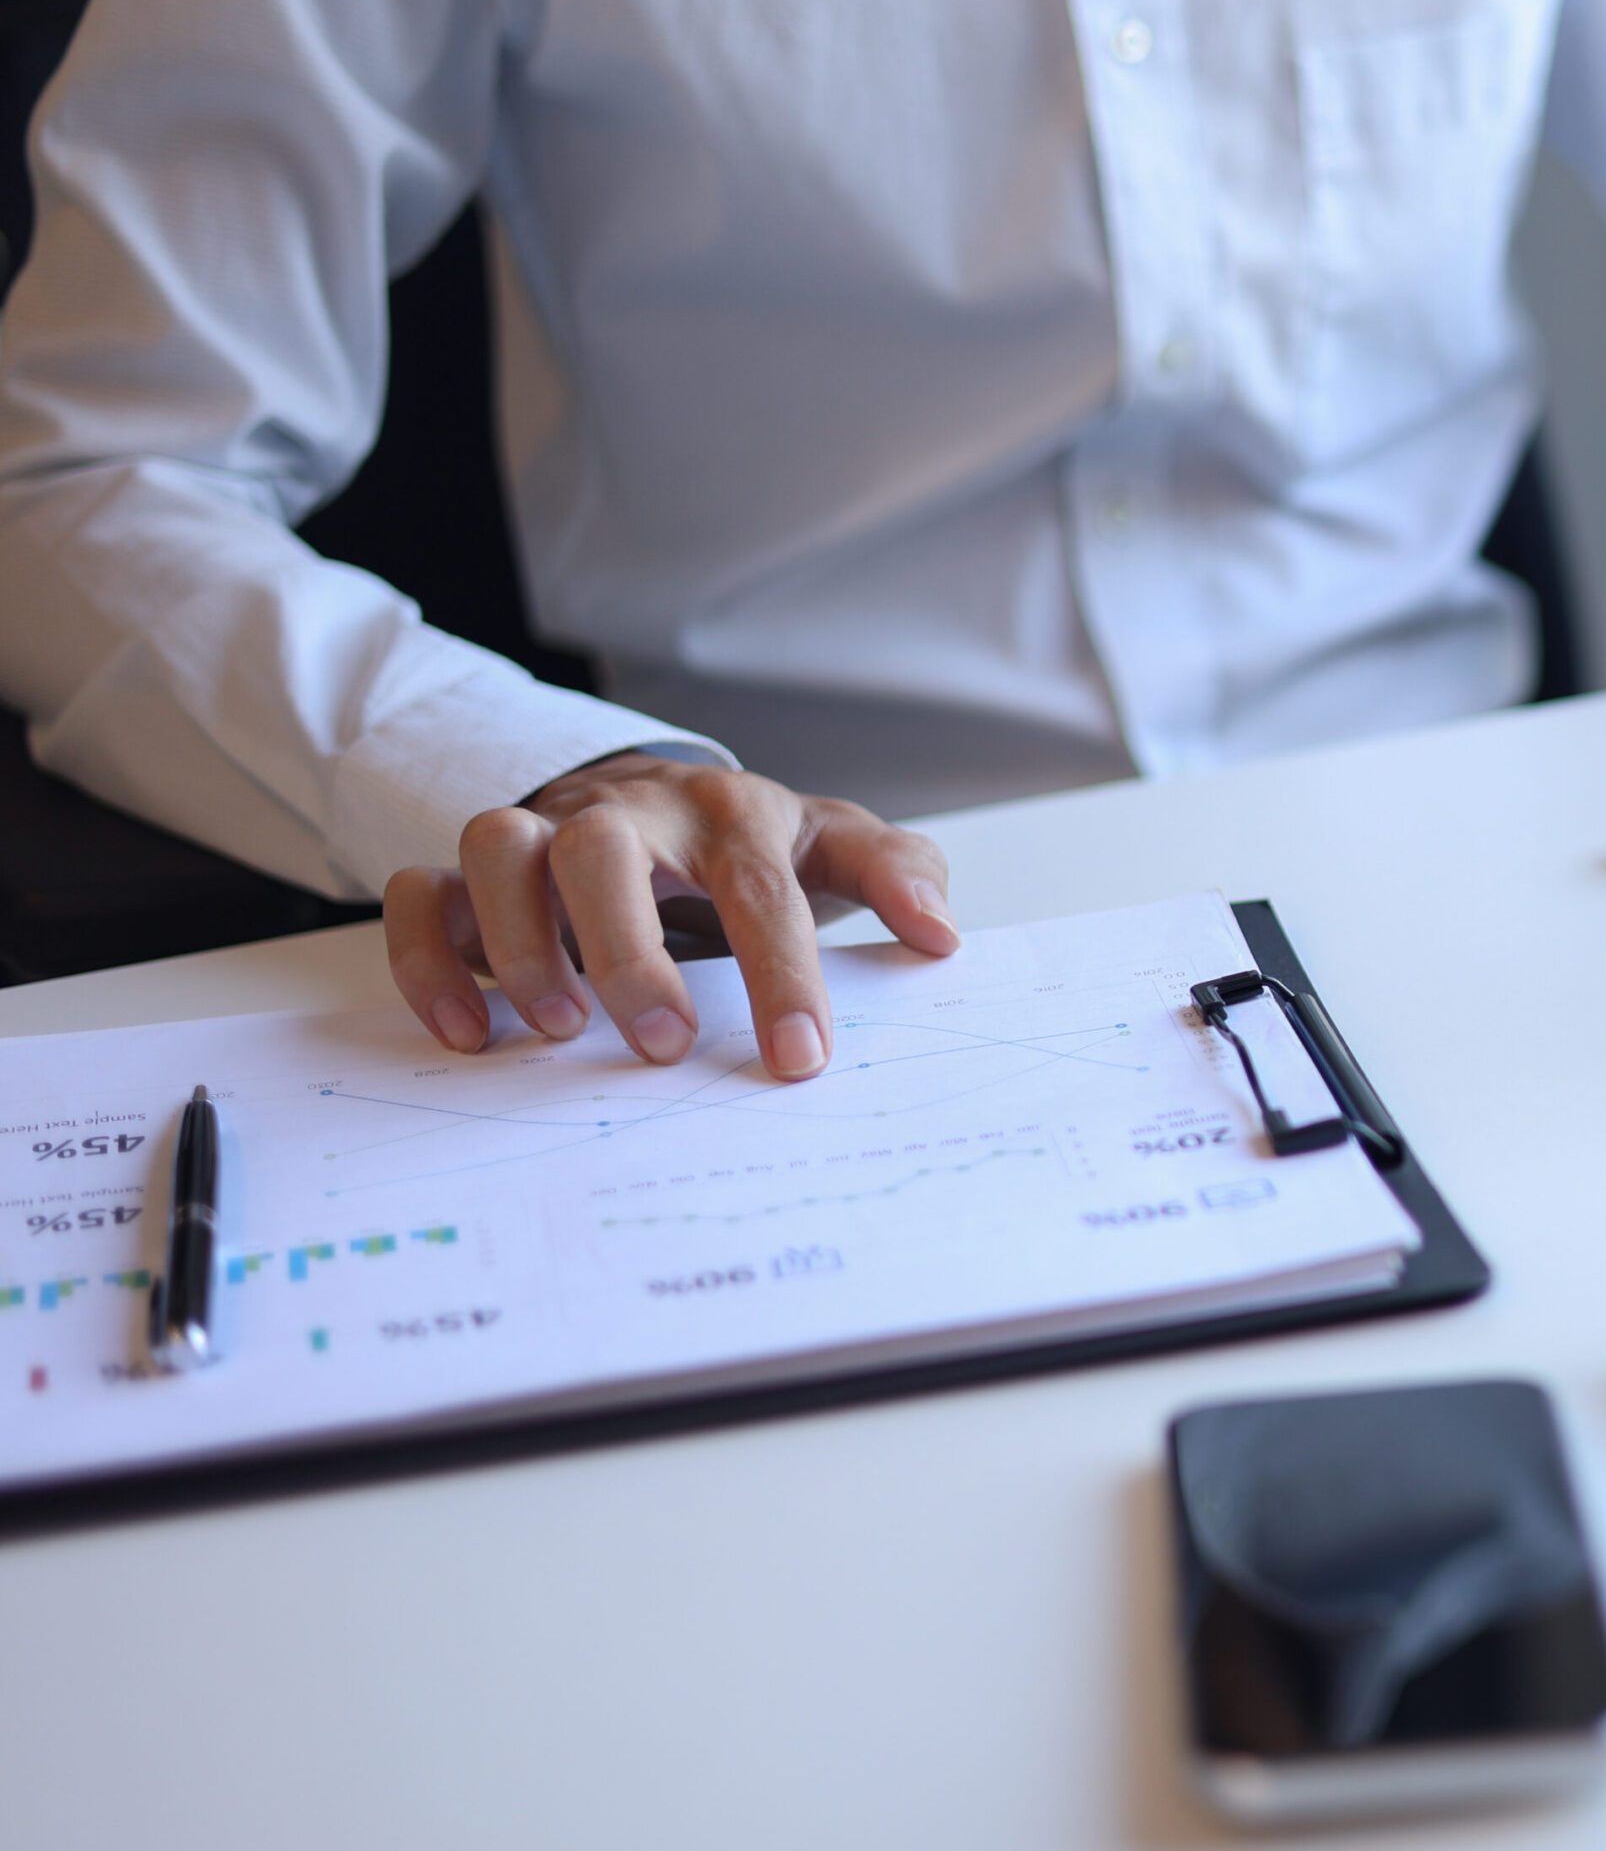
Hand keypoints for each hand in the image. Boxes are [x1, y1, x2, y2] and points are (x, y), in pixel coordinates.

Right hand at [381, 754, 959, 1078]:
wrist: (654, 792)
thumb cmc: (748, 840)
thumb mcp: (833, 845)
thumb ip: (897, 874)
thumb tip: (940, 934)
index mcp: (732, 814)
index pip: (760, 890)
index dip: (781, 974)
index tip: (798, 1058)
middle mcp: (629, 814)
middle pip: (604, 848)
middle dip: (627, 949)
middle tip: (662, 1044)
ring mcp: (542, 833)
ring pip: (500, 850)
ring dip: (522, 943)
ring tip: (559, 1031)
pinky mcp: (471, 870)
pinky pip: (420, 893)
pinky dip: (429, 960)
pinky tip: (468, 1034)